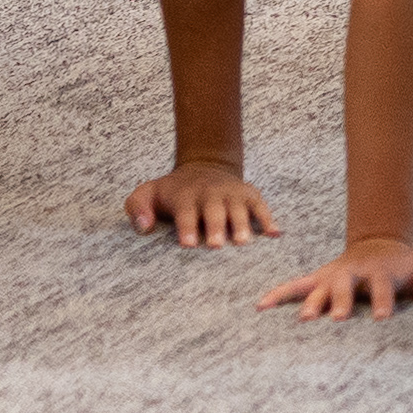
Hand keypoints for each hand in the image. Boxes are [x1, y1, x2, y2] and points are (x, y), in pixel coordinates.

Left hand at [126, 158, 278, 248]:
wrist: (203, 168)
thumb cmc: (172, 192)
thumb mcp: (147, 193)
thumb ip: (137, 208)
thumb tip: (143, 226)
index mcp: (185, 196)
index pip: (185, 211)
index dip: (186, 226)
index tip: (187, 244)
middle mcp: (210, 193)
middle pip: (214, 209)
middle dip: (215, 226)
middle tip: (215, 245)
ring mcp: (231, 193)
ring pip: (238, 207)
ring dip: (240, 223)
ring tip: (243, 242)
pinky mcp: (248, 194)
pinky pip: (260, 205)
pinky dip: (267, 218)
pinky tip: (275, 234)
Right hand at [258, 236, 412, 319]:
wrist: (381, 247)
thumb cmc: (405, 268)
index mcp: (381, 273)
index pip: (383, 288)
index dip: (383, 301)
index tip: (382, 317)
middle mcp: (354, 274)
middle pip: (346, 285)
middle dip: (341, 301)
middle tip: (339, 319)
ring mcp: (333, 277)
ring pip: (319, 287)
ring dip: (311, 301)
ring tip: (304, 319)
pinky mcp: (318, 280)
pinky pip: (294, 286)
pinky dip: (278, 294)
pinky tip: (261, 307)